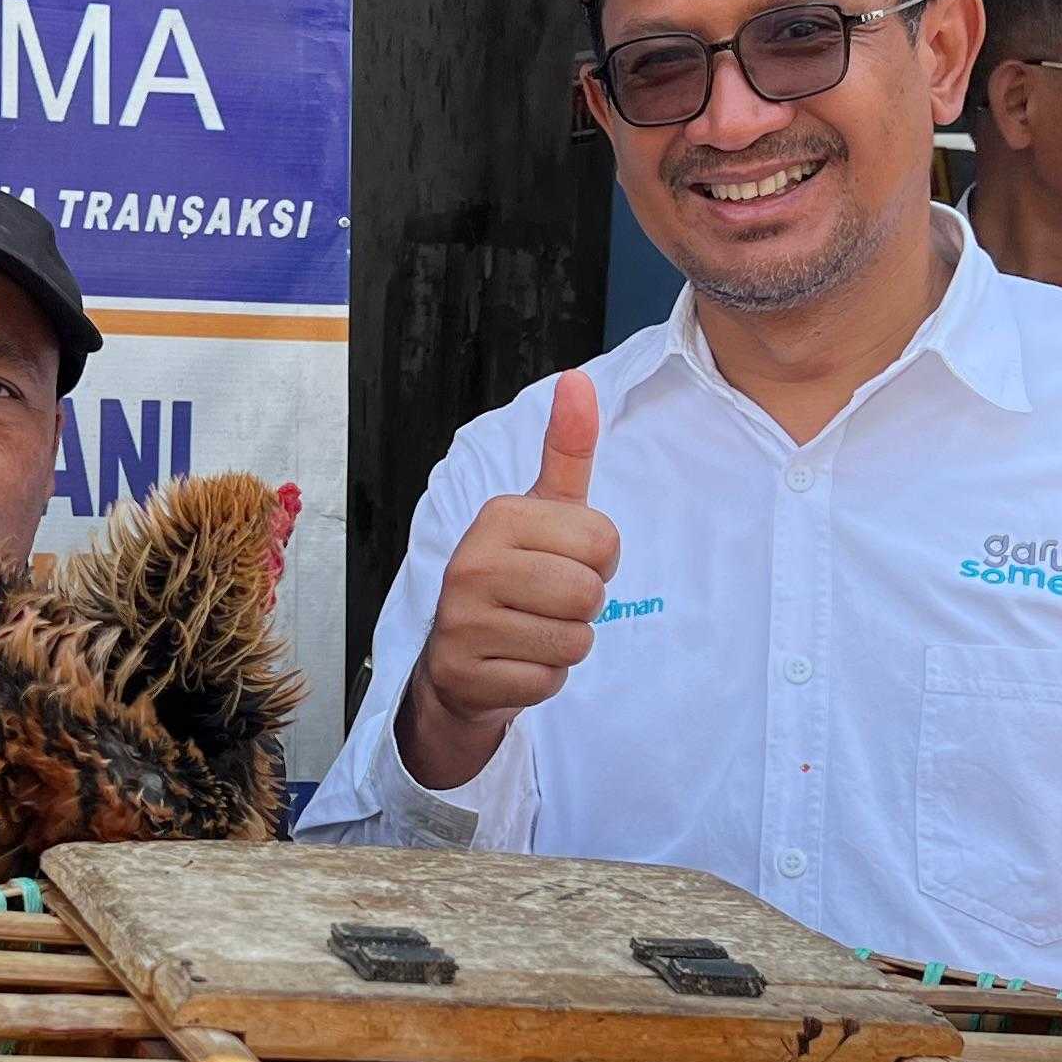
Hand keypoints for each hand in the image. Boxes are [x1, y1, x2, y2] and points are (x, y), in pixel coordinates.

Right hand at [399, 373, 617, 789]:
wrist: (457, 660)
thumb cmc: (512, 578)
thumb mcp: (542, 511)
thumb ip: (567, 450)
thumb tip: (579, 380)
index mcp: (498, 515)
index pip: (604, 541)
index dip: (599, 560)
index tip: (563, 561)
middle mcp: (472, 563)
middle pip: (590, 592)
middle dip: (583, 605)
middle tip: (546, 602)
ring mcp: (463, 622)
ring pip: (574, 640)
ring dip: (565, 643)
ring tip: (530, 631)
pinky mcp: (467, 675)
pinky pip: (549, 681)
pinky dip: (542, 678)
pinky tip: (515, 661)